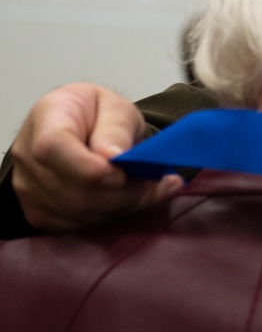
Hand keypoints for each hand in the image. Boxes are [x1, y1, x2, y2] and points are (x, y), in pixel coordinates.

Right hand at [11, 83, 182, 231]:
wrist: (80, 125)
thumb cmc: (97, 113)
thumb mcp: (116, 107)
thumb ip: (116, 128)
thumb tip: (113, 156)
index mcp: (47, 117)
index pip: (53, 148)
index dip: (86, 167)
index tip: (121, 174)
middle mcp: (27, 156)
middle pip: (73, 190)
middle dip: (125, 192)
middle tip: (163, 182)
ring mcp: (29, 188)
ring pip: (81, 213)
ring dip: (127, 204)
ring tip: (156, 187)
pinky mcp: (41, 212)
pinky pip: (81, 224)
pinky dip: (116, 215)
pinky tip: (136, 197)